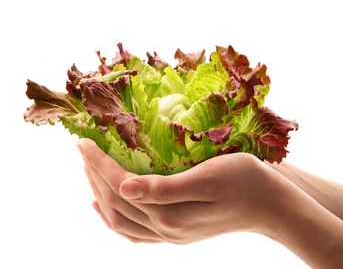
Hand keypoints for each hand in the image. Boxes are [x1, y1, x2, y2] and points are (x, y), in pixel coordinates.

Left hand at [77, 138, 281, 243]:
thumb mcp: (207, 177)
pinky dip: (114, 217)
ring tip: (89, 171)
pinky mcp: (177, 232)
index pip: (120, 185)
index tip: (83, 142)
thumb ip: (164, 188)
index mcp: (169, 212)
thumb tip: (123, 188)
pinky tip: (106, 205)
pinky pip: (134, 231)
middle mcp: (164, 228)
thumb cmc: (244, 180)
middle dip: (94, 174)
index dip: (98, 163)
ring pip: (120, 219)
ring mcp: (170, 234)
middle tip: (83, 149)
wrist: (270, 205)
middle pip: (115, 202)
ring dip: (99, 193)